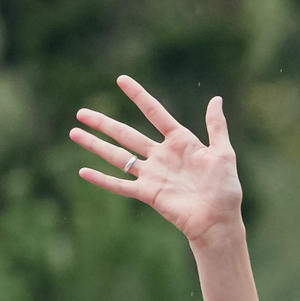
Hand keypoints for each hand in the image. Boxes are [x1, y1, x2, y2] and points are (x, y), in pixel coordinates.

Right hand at [71, 76, 244, 245]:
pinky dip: (102, 179)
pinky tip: (83, 171)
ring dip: (95, 145)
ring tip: (74, 133)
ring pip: (117, 156)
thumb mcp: (223, 152)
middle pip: (126, 134)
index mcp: (180, 142)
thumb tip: (215, 99)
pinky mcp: (148, 193)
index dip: (138, 96)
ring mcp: (152, 174)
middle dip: (103, 123)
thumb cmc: (225, 189)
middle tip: (81, 112)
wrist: (219, 220)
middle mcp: (161, 156)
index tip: (121, 79)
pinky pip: (121, 185)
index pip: (154, 113)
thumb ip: (216, 126)